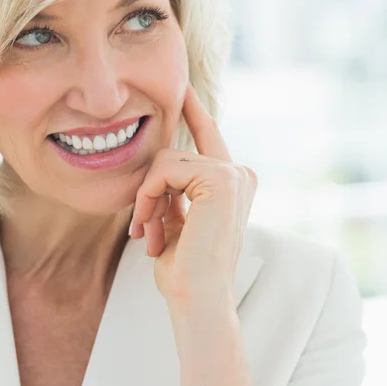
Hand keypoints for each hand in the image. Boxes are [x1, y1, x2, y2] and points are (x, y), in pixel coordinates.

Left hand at [129, 86, 256, 308]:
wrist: (197, 297)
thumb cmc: (185, 268)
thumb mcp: (179, 221)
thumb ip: (176, 191)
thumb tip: (159, 168)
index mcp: (234, 181)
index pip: (208, 135)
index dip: (194, 110)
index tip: (183, 87)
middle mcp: (239, 173)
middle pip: (173, 154)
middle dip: (151, 191)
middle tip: (147, 229)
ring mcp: (233, 173)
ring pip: (165, 161)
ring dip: (147, 199)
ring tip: (150, 233)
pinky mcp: (220, 177)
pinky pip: (164, 169)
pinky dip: (148, 197)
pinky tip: (153, 227)